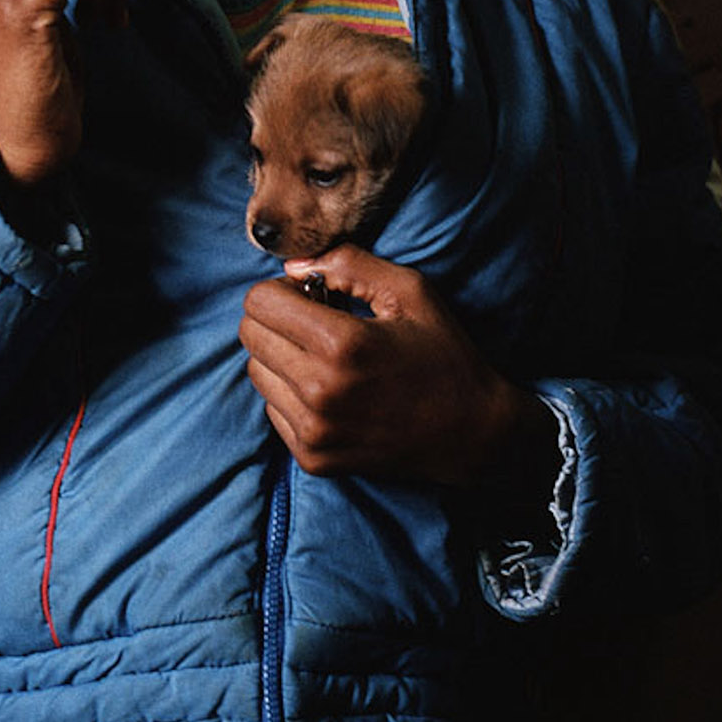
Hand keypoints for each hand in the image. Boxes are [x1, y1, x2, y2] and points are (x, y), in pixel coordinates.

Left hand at [240, 247, 558, 509]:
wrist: (471, 433)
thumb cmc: (443, 355)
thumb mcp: (410, 291)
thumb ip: (348, 264)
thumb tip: (291, 267)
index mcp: (342, 345)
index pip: (260, 302)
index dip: (282, 289)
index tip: (312, 295)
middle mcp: (320, 392)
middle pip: (250, 335)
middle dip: (276, 319)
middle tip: (316, 322)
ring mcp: (314, 431)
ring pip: (256, 372)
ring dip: (280, 355)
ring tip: (323, 356)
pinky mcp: (313, 458)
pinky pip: (272, 408)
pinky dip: (289, 392)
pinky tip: (329, 388)